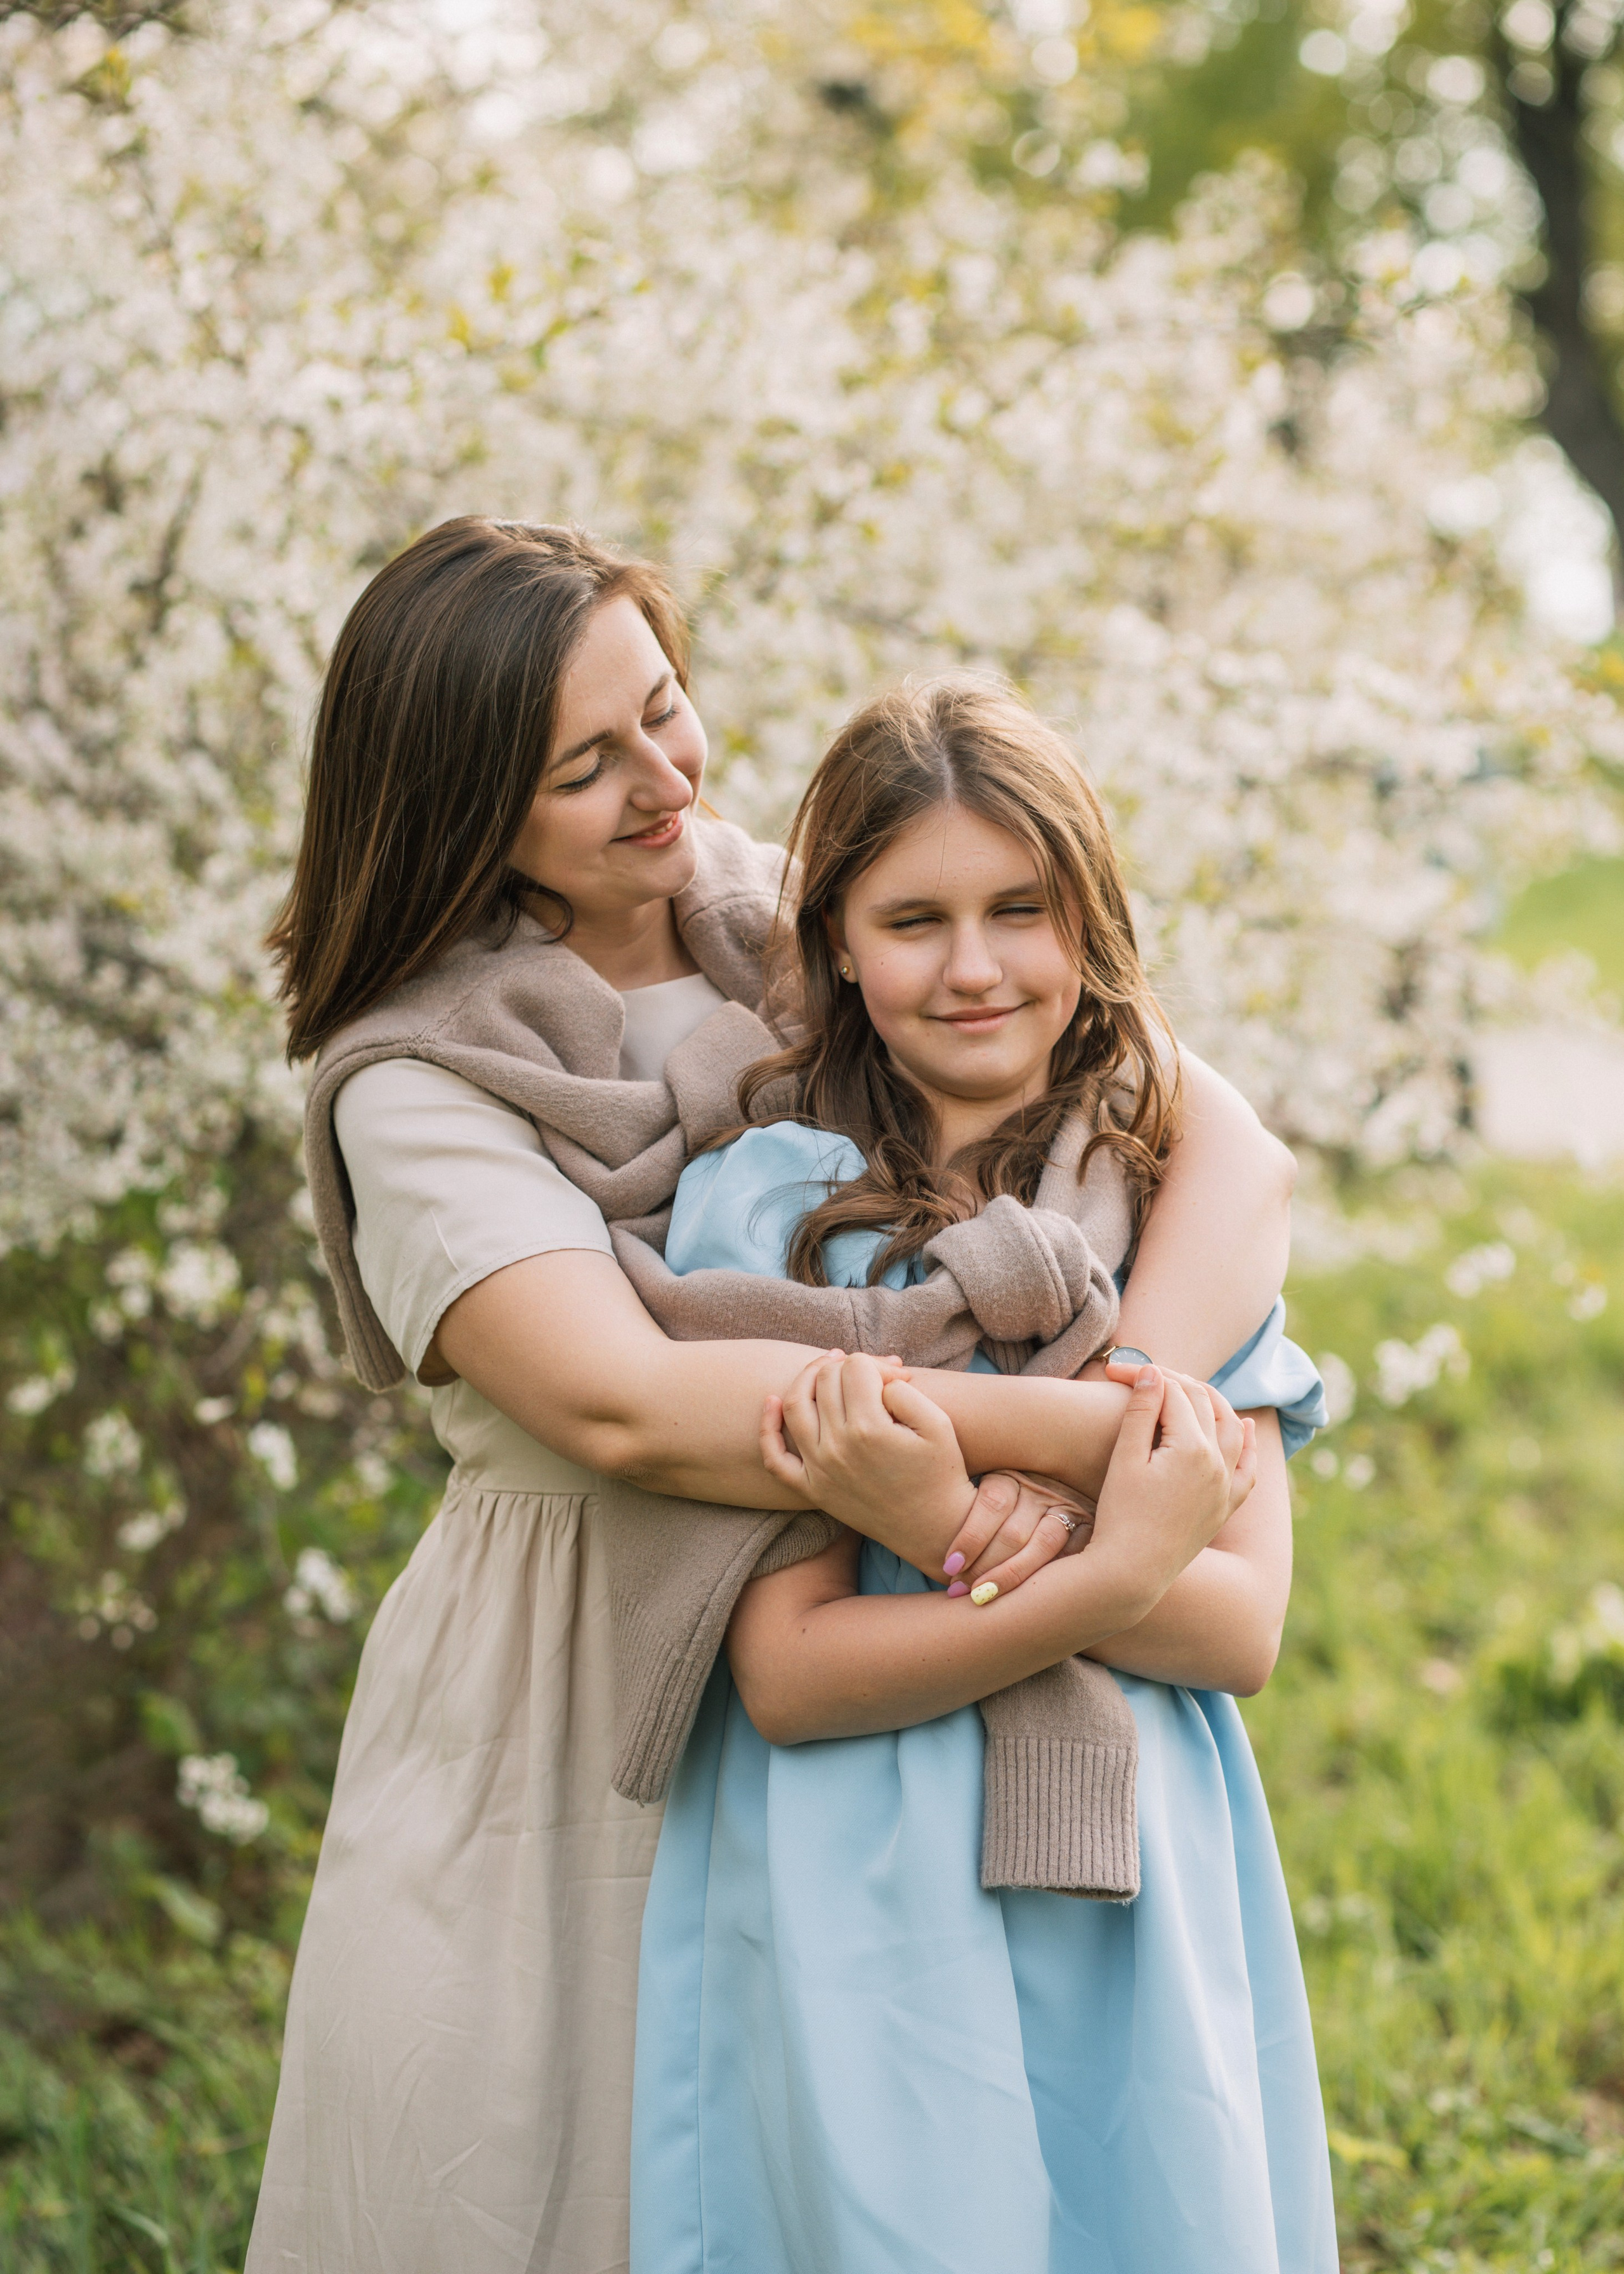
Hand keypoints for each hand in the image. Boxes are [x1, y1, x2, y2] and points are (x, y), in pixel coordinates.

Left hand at [761, 1352, 976, 1569]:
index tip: (897, 1378)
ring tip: (830, 1370)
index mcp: (870, 1429)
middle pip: (826, 1379)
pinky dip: (768, 1426)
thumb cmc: (941, 1472)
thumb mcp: (937, 1423)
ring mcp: (819, 1469)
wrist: (933, 1528)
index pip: (856, 1367)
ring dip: (808, 1378)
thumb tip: (874, 1379)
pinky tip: (771, 1401)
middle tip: (871, 1375)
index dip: (878, 1364)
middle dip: (848, 1366)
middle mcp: (837, 1448)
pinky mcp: (812, 1489)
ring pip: (794, 1404)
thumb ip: (903, 1390)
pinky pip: (774, 1457)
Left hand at [940, 1470, 1094, 1597]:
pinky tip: (1027, 1597)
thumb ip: (961, 1512)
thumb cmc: (992, 1511)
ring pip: (1041, 1546)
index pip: (992, 1503)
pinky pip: (1068, 1557)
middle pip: (1013, 1532)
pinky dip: (1045, 1578)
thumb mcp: (975, 1495)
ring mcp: (1068, 1509)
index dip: (969, 1538)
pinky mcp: (1088, 1529)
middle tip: (960, 1592)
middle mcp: (1041, 1490)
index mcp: (1009, 1476)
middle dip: (984, 1567)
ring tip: (983, 1598)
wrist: (1050, 1496)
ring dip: (1010, 1577)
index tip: (948, 1566)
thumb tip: (932, 1544)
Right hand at [1085, 1366, 1256, 1621]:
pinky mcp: (1224, 1508)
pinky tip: (1246, 1428)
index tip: (1116, 1368)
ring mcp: (1225, 1487)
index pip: (1174, 1394)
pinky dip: (1249, 1445)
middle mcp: (1218, 1464)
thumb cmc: (1120, 1515)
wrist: (1131, 1573)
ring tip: (1195, 1389)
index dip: (1145, 1375)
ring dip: (1216, 1404)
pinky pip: (1247, 1470)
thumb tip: (1154, 1371)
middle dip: (1176, 1383)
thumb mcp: (1125, 1458)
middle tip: (1147, 1375)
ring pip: (1232, 1430)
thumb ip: (1141, 1411)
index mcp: (1192, 1448)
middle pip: (1204, 1405)